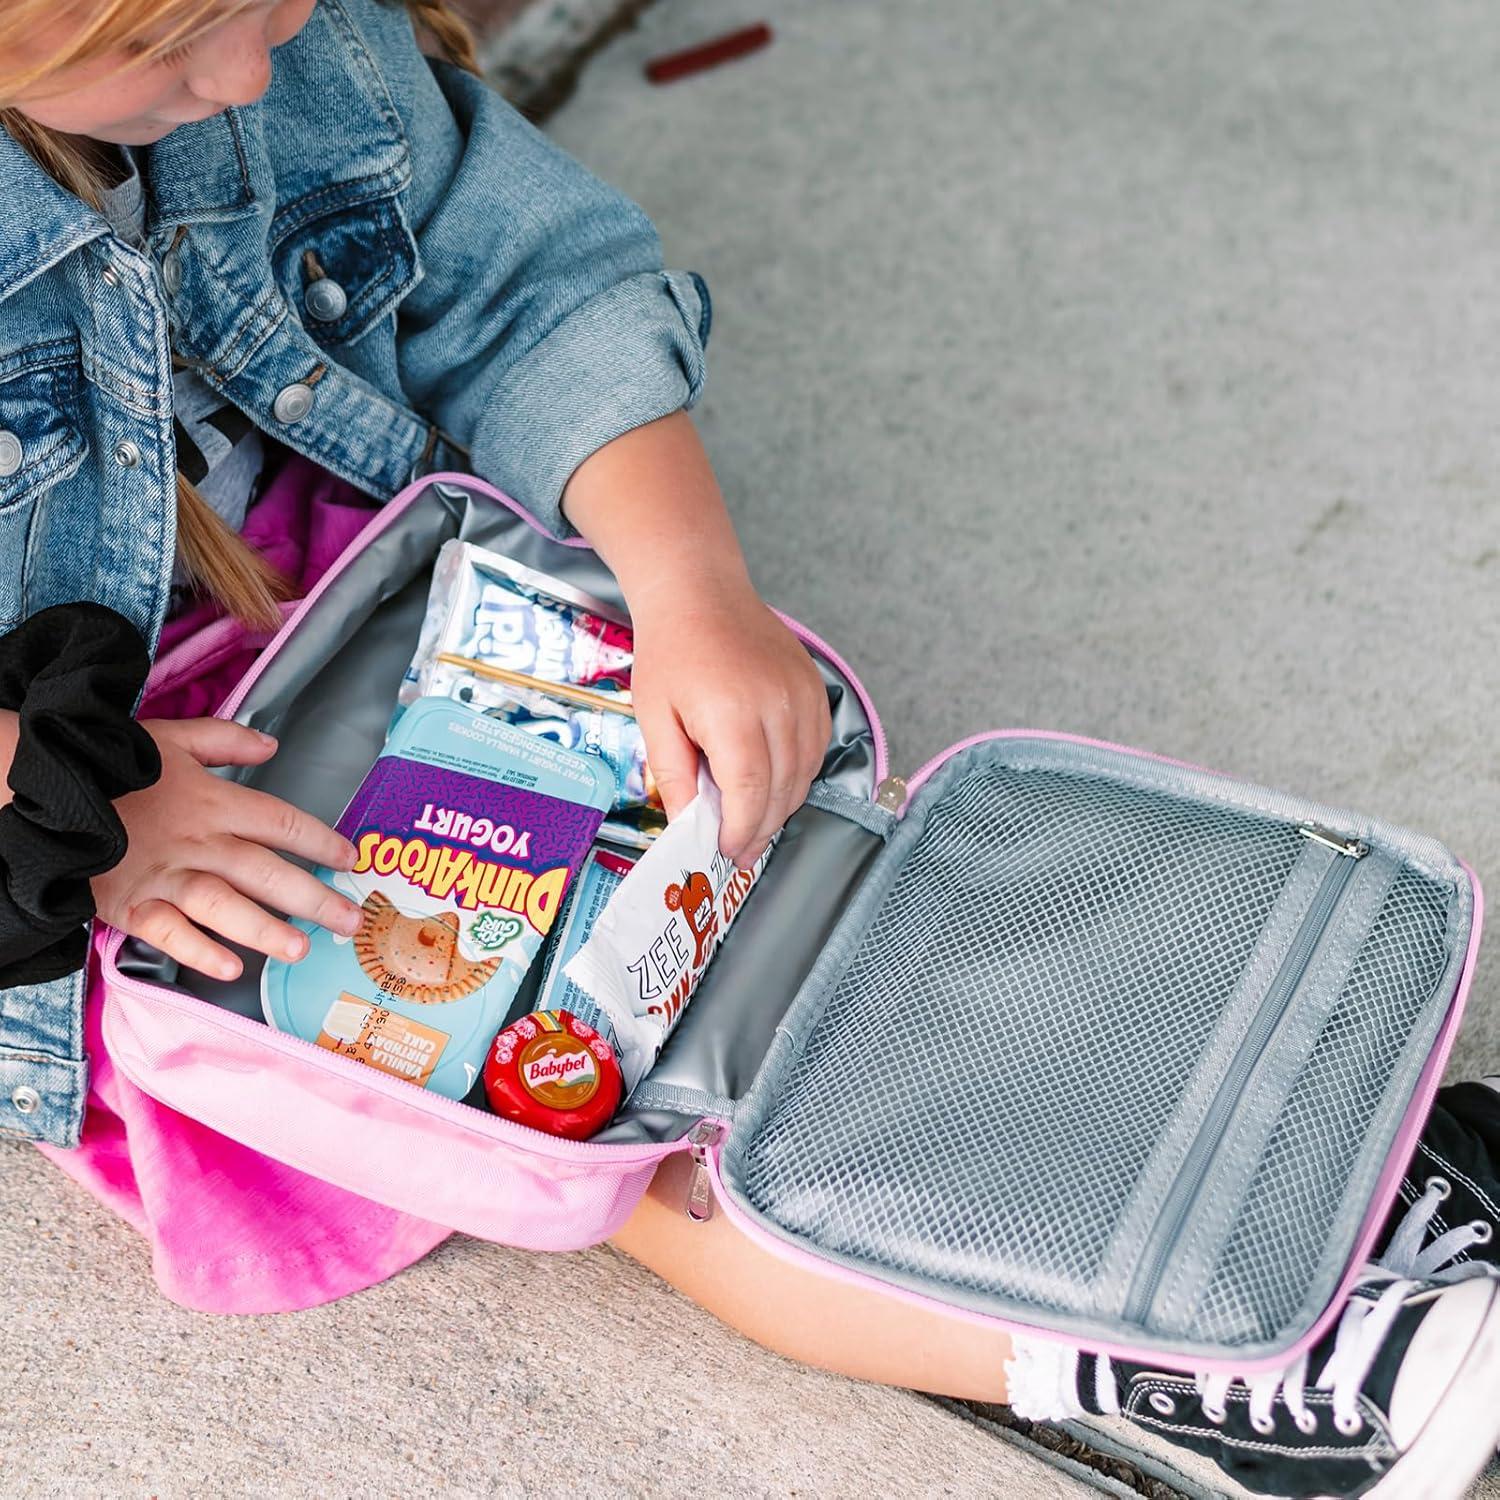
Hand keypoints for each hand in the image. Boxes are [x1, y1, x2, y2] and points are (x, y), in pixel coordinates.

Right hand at [93, 718, 361, 980]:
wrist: (42, 791)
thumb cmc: (109, 765)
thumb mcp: (171, 738)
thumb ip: (225, 740)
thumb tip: (271, 743)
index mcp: (213, 802)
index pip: (280, 822)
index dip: (320, 841)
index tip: (350, 859)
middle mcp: (197, 842)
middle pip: (265, 872)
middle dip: (313, 898)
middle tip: (351, 922)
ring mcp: (164, 876)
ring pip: (224, 906)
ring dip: (264, 930)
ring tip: (300, 950)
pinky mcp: (130, 905)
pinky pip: (169, 934)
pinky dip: (198, 952)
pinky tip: (230, 969)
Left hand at [631, 584, 830, 867]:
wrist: (700, 593)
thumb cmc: (672, 650)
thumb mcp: (653, 716)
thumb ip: (673, 774)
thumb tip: (686, 825)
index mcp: (731, 714)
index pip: (750, 793)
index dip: (742, 831)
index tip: (727, 850)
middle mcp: (777, 705)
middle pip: (782, 790)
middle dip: (761, 828)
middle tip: (740, 850)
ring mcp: (802, 695)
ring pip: (805, 773)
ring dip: (782, 805)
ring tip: (755, 822)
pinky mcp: (815, 688)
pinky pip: (817, 748)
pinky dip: (799, 774)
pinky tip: (774, 782)